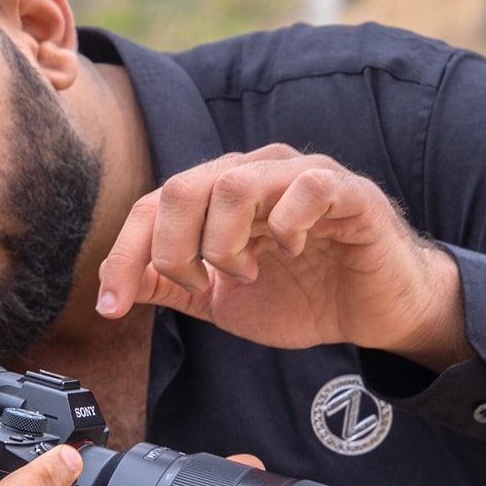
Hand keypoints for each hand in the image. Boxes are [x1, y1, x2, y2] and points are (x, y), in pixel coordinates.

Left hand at [96, 145, 469, 371]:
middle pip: (182, 188)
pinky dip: (286, 225)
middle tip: (200, 286)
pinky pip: (308, 185)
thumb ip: (169, 285)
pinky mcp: (348, 192)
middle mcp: (255, 173)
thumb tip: (111, 288)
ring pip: (234, 183)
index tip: (113, 308)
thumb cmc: (304, 295)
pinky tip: (292, 252)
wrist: (375, 312)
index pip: (152, 206)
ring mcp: (301, 176)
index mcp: (219, 194)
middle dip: (173, 250)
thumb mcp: (220, 300)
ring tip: (247, 273)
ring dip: (225, 242)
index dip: (124, 256)